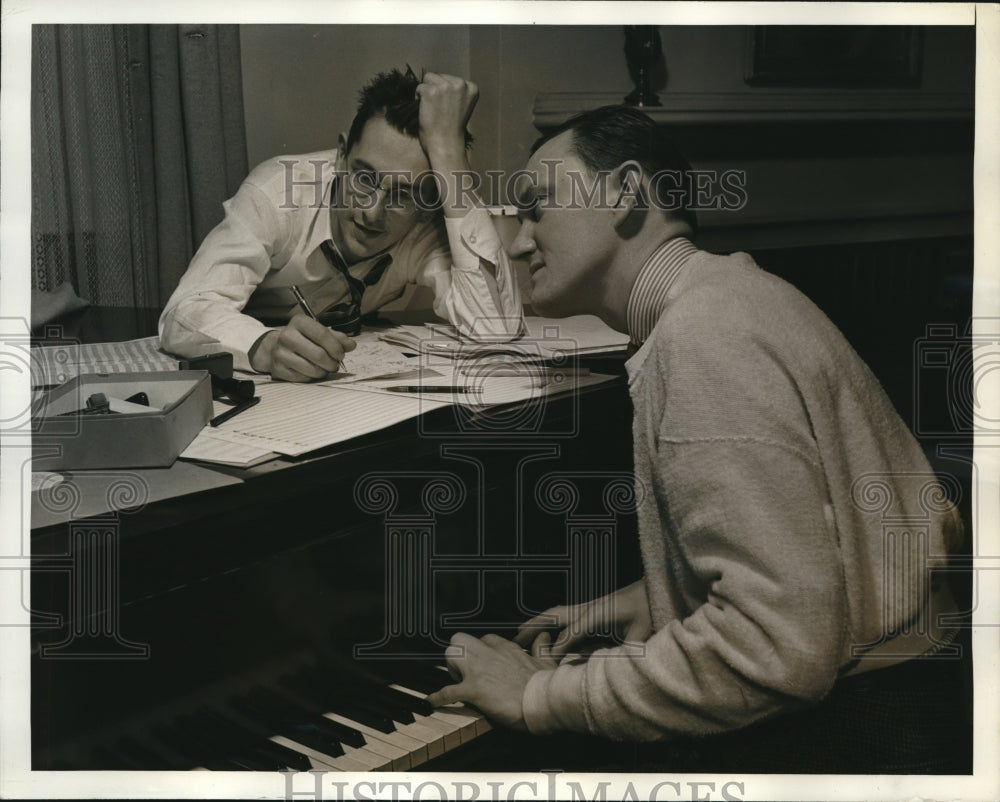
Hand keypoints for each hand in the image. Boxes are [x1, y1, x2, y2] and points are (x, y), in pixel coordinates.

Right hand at [248, 315, 355, 381]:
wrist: (275, 347)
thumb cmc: (303, 339)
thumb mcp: (318, 332)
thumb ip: (337, 338)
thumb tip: (351, 345)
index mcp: (299, 322)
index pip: (322, 334)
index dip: (336, 347)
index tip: (341, 355)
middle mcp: (287, 336)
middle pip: (318, 354)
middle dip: (332, 363)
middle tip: (335, 365)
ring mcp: (281, 353)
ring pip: (311, 369)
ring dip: (323, 372)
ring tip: (324, 368)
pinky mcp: (278, 369)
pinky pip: (302, 378)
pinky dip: (311, 377)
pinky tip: (311, 371)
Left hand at [414, 72, 477, 159]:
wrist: (446, 146)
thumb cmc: (451, 130)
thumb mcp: (461, 106)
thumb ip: (455, 92)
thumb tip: (438, 79)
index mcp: (471, 88)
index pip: (450, 79)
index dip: (445, 92)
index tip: (448, 108)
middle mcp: (461, 84)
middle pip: (439, 76)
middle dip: (435, 90)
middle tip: (439, 110)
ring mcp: (446, 87)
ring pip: (428, 79)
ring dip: (426, 92)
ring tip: (433, 109)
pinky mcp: (432, 91)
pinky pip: (419, 88)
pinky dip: (418, 99)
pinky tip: (427, 111)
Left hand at [425, 632, 557, 730]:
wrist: (543, 701)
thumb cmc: (545, 685)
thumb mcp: (547, 661)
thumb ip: (541, 647)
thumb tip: (544, 637)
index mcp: (506, 647)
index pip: (485, 639)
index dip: (481, 651)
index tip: (485, 663)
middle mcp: (489, 653)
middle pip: (460, 640)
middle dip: (459, 655)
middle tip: (468, 671)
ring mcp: (479, 670)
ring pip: (450, 655)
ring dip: (451, 668)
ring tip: (458, 681)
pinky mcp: (473, 690)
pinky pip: (448, 691)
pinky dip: (438, 697)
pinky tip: (432, 701)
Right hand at [513, 579, 652, 661]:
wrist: (653, 589)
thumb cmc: (649, 609)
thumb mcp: (641, 633)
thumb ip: (627, 649)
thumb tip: (614, 666)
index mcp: (599, 613)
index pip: (572, 631)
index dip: (559, 646)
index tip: (546, 659)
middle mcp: (589, 607)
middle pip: (555, 615)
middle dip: (534, 626)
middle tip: (516, 640)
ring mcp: (588, 606)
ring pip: (556, 612)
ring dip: (537, 621)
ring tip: (520, 633)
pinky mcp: (591, 608)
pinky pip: (564, 614)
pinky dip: (548, 621)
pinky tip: (544, 630)